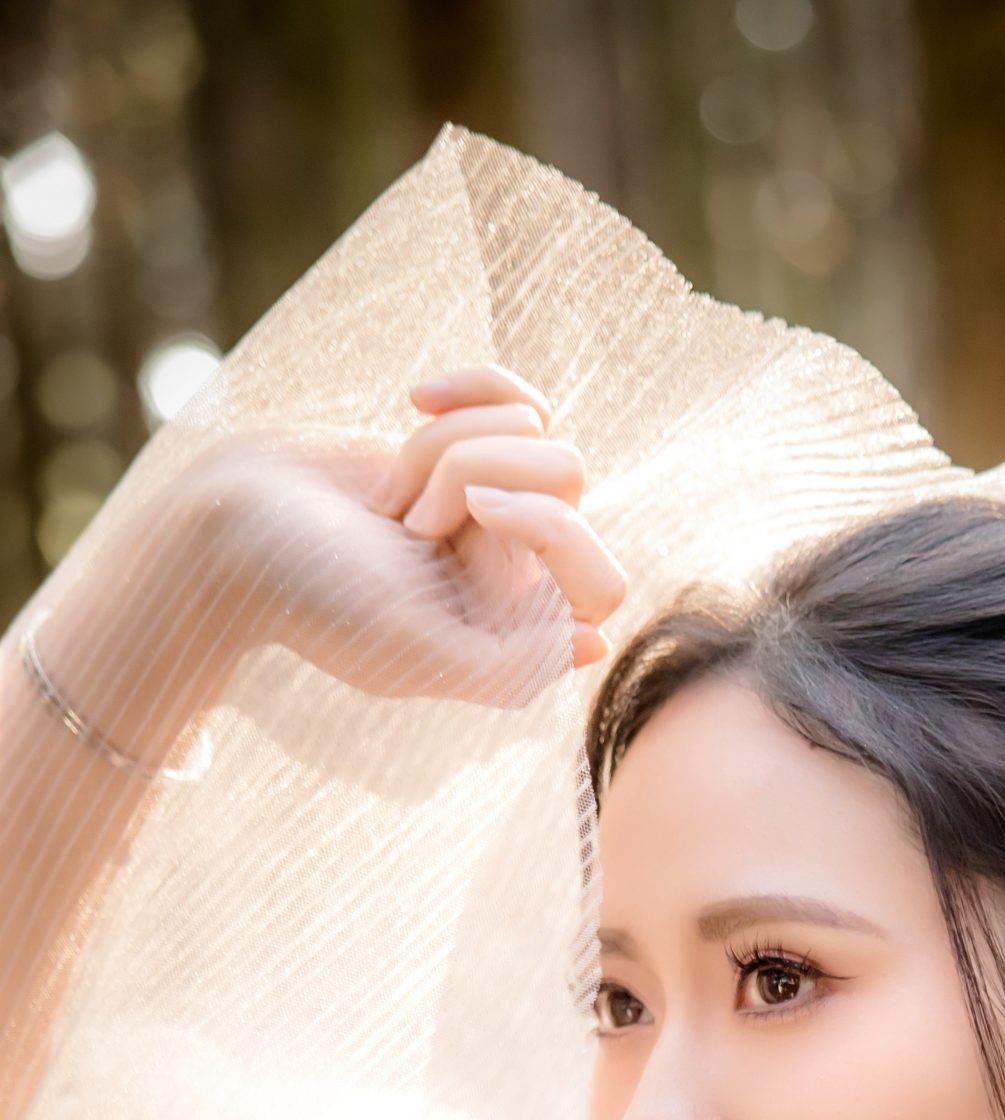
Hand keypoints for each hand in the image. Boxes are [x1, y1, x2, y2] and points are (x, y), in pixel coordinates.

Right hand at [196, 361, 626, 700]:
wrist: (229, 521)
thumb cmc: (311, 596)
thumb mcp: (407, 651)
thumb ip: (506, 671)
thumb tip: (595, 642)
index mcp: (514, 637)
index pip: (600, 579)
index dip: (548, 529)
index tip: (474, 517)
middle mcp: (516, 579)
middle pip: (568, 481)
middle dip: (478, 472)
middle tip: (408, 519)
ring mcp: (493, 512)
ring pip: (532, 432)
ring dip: (447, 444)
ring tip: (391, 497)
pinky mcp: (466, 450)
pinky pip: (516, 396)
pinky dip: (469, 388)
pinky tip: (414, 398)